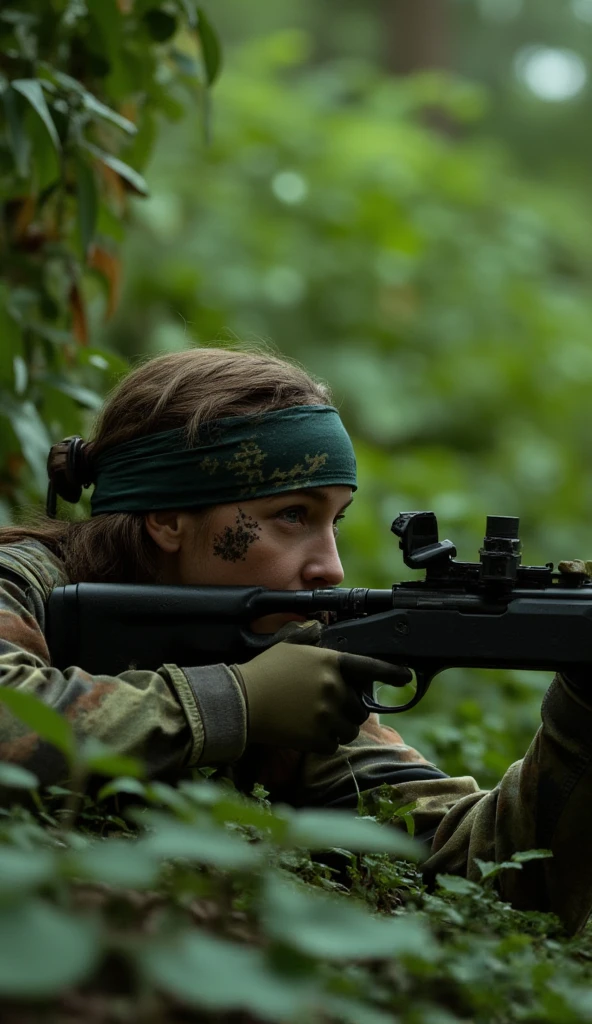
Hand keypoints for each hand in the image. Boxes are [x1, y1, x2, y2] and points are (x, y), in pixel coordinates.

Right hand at [230, 621, 410, 753]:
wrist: (241, 702)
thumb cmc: (262, 672)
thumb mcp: (286, 645)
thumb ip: (307, 636)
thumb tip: (318, 628)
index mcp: (329, 662)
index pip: (369, 667)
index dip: (391, 672)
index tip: (406, 677)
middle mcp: (333, 687)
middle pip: (360, 706)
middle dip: (349, 709)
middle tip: (329, 707)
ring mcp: (327, 714)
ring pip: (349, 728)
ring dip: (338, 727)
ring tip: (315, 720)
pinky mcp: (318, 737)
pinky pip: (334, 744)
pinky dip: (323, 741)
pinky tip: (305, 731)